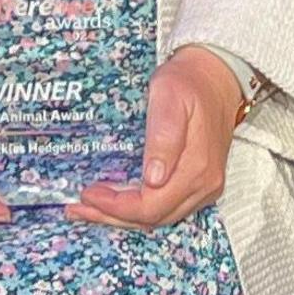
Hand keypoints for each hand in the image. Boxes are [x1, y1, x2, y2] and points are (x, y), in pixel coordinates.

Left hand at [69, 49, 245, 229]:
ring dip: (122, 216)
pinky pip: (166, 207)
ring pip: (159, 217)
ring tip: (88, 207)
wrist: (216, 76)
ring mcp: (204, 187)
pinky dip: (137, 209)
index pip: (151, 206)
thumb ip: (163, 136)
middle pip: (153, 218)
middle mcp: (204, 185)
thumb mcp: (169, 97)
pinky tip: (116, 200)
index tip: (88, 193)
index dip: (116, 206)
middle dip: (111, 215)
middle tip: (77, 207)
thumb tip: (154, 178)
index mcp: (196, 167)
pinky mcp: (199, 184)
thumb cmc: (188, 82)